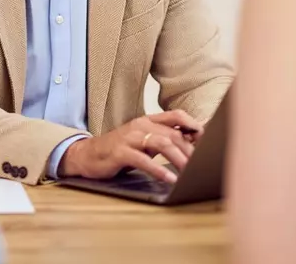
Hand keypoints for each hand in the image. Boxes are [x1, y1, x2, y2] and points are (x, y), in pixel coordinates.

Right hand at [57, 110, 203, 181]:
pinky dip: (158, 170)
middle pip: (172, 133)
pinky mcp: (120, 152)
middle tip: (202, 164)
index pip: (176, 116)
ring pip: (161, 143)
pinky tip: (169, 179)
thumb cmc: (120, 150)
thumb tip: (192, 144)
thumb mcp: (143, 142)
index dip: (194, 125)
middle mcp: (139, 125)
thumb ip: (163, 140)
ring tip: (190, 171)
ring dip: (179, 158)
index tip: (208, 139)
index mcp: (147, 121)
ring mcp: (129, 138)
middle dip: (190, 150)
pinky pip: (143, 160)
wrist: (87, 155)